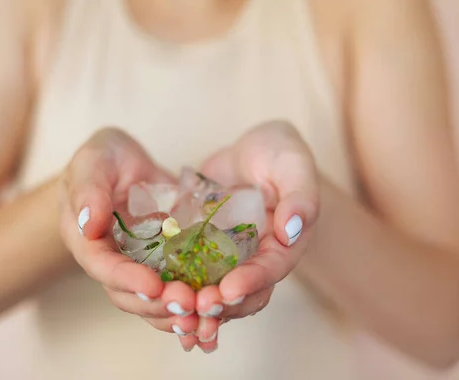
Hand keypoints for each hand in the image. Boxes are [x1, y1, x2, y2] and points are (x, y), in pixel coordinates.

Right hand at [59, 128, 198, 337]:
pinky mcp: (164, 262)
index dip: (126, 279)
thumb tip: (88, 224)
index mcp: (87, 240)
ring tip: (205, 312)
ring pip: (152, 301)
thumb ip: (88, 189)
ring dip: (176, 311)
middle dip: (157, 303)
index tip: (153, 286)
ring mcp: (138, 265)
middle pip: (127, 295)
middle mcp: (111, 260)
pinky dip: (193, 301)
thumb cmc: (103, 158)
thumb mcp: (93, 162)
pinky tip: (215, 306)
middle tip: (188, 303)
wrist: (124, 163)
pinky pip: (175, 287)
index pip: (102, 266)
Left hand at [179, 121, 319, 351]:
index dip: (252, 282)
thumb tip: (292, 231)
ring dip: (198, 303)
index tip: (229, 290)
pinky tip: (157, 294)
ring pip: (216, 290)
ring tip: (176, 306)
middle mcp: (258, 257)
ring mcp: (229, 257)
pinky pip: (191, 273)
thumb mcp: (293, 164)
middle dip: (222, 302)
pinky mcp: (203, 250)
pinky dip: (178, 286)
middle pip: (244, 291)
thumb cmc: (277, 152)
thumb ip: (300, 195)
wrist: (248, 151)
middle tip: (198, 306)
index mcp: (286, 243)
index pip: (272, 269)